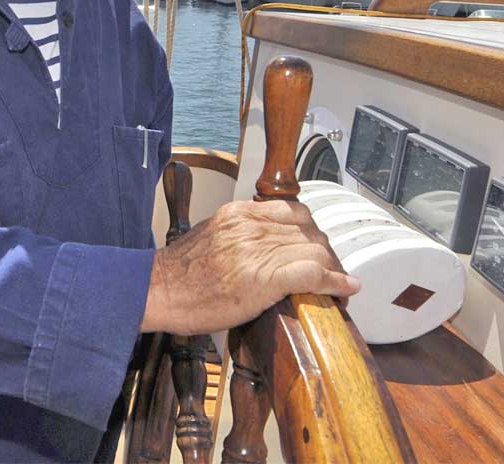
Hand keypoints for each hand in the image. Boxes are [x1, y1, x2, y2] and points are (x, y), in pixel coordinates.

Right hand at [140, 199, 360, 335]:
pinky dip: (335, 282)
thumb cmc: (178, 273)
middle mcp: (252, 225)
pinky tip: (344, 291)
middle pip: (309, 230)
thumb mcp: (211, 236)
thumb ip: (239, 234)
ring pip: (316, 249)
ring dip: (333, 269)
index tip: (316, 247)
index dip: (311, 232)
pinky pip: (313, 273)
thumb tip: (261, 248)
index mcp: (240, 213)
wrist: (158, 290)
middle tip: (330, 271)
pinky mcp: (265, 278)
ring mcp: (259, 250)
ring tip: (337, 285)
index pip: (293, 212)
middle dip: (326, 252)